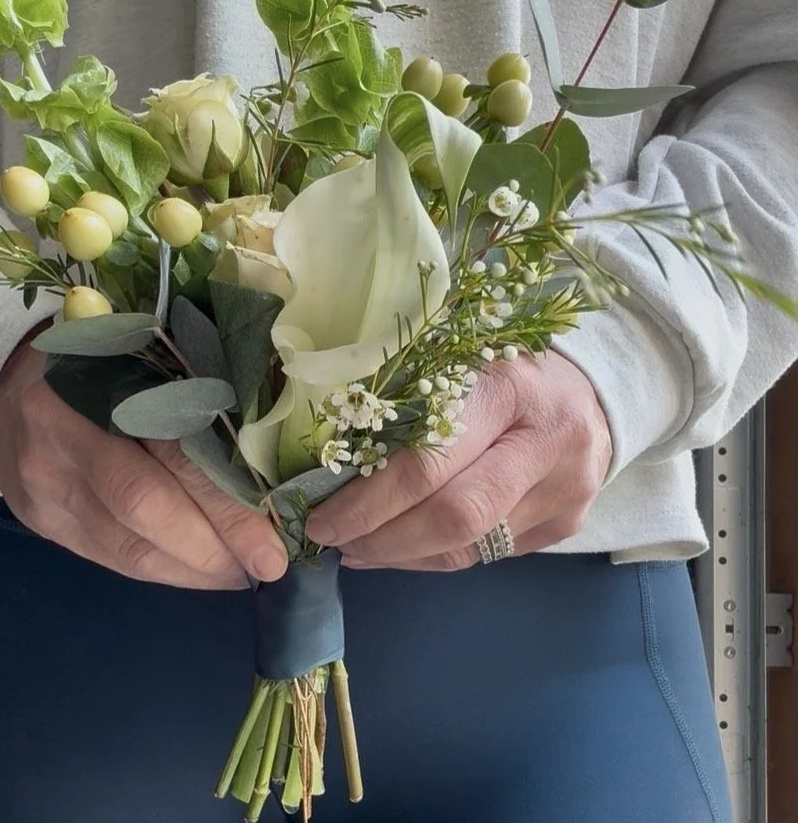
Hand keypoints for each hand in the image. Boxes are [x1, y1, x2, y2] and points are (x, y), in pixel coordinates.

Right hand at [0, 331, 287, 588]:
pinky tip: (197, 572)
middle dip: (215, 543)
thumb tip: (266, 439)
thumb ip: (189, 384)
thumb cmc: (95, 360)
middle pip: (146, 506)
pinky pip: (109, 559)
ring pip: (126, 546)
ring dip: (192, 569)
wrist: (3, 388)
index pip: (170, 450)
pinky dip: (161, 571)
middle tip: (267, 563)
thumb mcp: (138, 351)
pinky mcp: (42, 522)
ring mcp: (45, 488)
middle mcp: (62, 439)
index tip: (273, 533)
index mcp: (96, 382)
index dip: (224, 499)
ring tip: (240, 572)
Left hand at [306, 351, 611, 569]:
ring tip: (360, 548)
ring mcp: (564, 491)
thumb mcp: (461, 363)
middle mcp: (547, 444)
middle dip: (383, 537)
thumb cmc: (505, 368)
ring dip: (404, 554)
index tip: (323, 517)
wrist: (595, 389)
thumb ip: (412, 405)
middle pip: (454, 515)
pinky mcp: (567, 524)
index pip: (429, 463)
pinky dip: (436, 555)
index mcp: (508, 389)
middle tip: (337, 542)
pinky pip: (487, 554)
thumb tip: (337, 462)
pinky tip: (404, 547)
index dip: (369, 501)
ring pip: (470, 546)